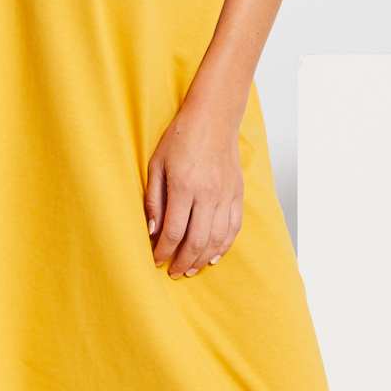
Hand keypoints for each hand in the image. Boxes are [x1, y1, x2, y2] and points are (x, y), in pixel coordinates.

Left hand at [145, 98, 243, 277]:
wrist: (213, 118)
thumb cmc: (180, 138)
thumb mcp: (156, 164)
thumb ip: (154, 199)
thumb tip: (152, 230)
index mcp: (184, 186)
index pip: (173, 231)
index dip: (164, 251)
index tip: (155, 260)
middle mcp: (208, 193)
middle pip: (197, 241)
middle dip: (183, 262)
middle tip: (173, 272)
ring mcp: (226, 195)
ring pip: (217, 238)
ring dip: (203, 259)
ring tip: (191, 269)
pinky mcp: (237, 194)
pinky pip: (233, 227)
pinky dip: (224, 245)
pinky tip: (213, 255)